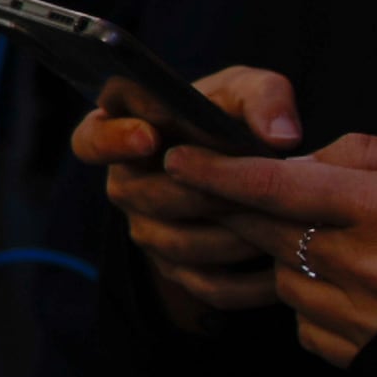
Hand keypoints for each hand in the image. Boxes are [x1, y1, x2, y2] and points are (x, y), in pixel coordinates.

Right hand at [83, 65, 302, 331]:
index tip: (148, 136)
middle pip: (148, 198)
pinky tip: (286, 266)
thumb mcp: (245, 91)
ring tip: (282, 223)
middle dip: (205, 194)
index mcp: (123, 131)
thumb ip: (263, 98)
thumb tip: (280, 137)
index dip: (113, 141)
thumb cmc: (232, 116)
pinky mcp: (177, 270)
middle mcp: (125, 185)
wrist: (243, 166)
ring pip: (181, 245)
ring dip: (233, 236)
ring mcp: (146, 230)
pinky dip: (250, 282)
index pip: (91, 140)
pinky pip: (209, 286)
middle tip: (257, 189)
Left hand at [169, 126, 376, 369]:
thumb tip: (299, 161)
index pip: (274, 187)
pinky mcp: (363, 354)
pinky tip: (353, 286)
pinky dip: (312, 300)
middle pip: (264, 231)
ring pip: (280, 277)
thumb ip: (363, 156)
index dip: (217, 173)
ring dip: (285, 255)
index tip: (177, 159)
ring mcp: (362, 316)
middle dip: (237, 208)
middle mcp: (365, 266)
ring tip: (335, 242)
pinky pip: (305, 322)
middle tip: (229, 190)